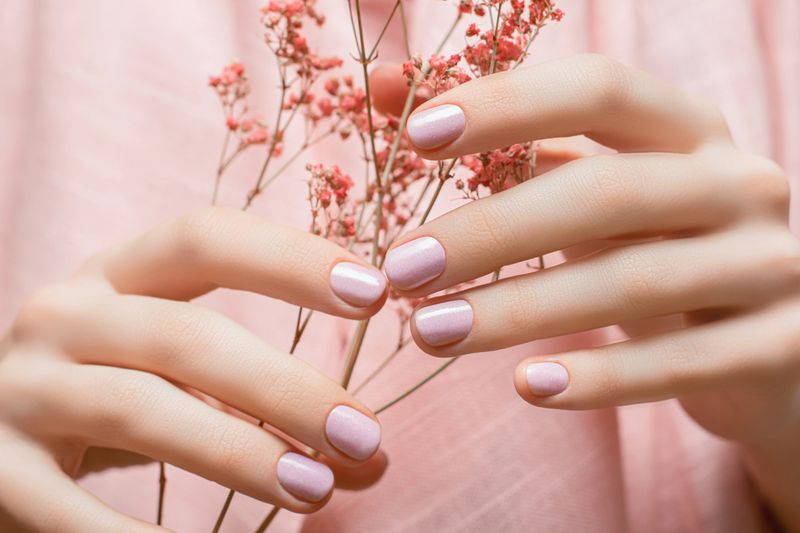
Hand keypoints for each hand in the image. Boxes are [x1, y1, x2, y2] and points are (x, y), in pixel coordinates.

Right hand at [0, 207, 387, 530]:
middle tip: (363, 434)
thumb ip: (267, 403)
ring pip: (143, 410)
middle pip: (187, 337)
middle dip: (285, 388)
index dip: (292, 259)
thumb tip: (370, 459)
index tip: (376, 292)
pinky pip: (74, 508)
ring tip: (318, 489)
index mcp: (118, 274)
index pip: (207, 238)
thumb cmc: (112, 387)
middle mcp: (64, 315)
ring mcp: (21, 389)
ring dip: (240, 452)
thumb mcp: (178, 370)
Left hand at [386, 53, 798, 449]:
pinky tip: (525, 388)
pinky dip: (597, 378)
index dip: (507, 105)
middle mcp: (739, 182)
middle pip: (605, 191)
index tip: (415, 138)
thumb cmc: (653, 248)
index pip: (597, 89)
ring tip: (429, 333)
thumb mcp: (590, 187)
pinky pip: (681, 363)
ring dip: (518, 311)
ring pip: (634, 281)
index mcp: (687, 128)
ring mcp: (770, 263)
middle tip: (401, 271)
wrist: (765, 341)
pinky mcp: (780, 344)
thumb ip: (502, 139)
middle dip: (490, 231)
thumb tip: (383, 83)